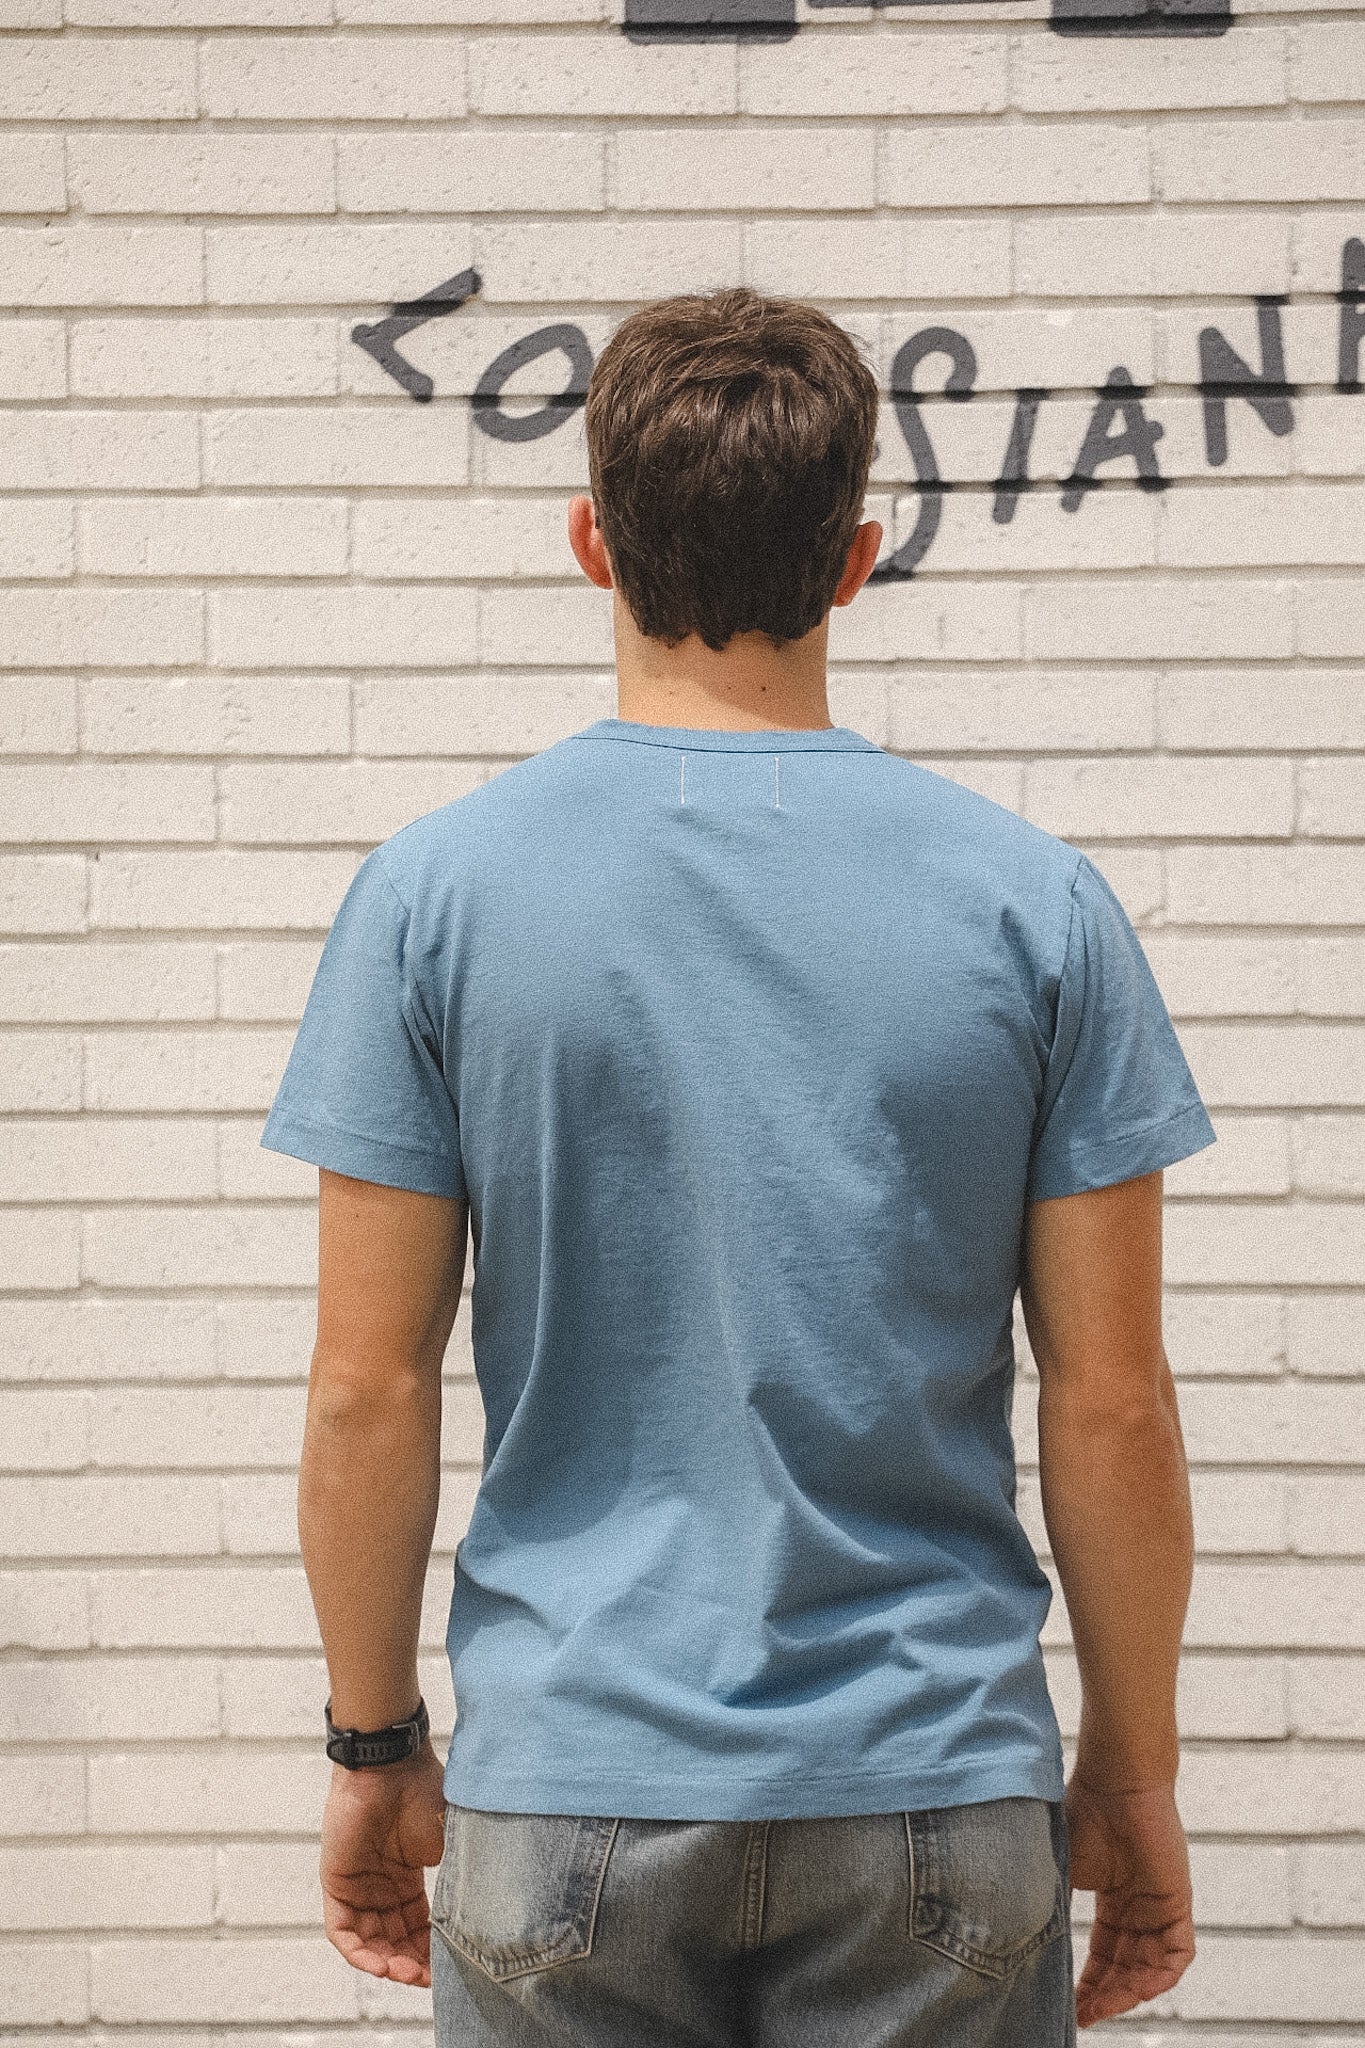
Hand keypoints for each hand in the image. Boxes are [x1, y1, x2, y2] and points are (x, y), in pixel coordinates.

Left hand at [319, 1742, 446, 1985]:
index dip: (433, 1949)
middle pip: (396, 1940)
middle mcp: (382, 1886)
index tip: (452, 1967)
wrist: (392, 1764)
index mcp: (409, 1875)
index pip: (420, 1926)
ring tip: (409, 1974)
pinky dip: (360, 1953)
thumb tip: (482, 1913)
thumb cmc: (424, 1791)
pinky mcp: (336, 1884)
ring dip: (389, 1964)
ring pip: (370, 1942)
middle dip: (413, 1963)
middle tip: (430, 1978)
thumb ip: (459, 1875)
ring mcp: (358, 1886)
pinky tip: (383, 1964)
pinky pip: (343, 1931)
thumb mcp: (450, 1840)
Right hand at [1064, 1771, 1196, 2028]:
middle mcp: (1137, 1905)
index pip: (1103, 1952)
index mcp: (1111, 1895)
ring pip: (1149, 1966)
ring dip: (1126, 1992)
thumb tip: (1021, 1941)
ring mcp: (1159, 1905)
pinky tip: (1136, 1992)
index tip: (1071, 2006)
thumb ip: (1049, 1903)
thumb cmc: (1081, 1812)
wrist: (1114, 1781)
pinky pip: (1177, 1954)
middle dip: (1104, 1996)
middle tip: (1081, 2016)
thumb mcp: (1058, 1868)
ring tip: (1100, 2009)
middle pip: (1124, 1966)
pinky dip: (1159, 1977)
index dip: (1088, 1982)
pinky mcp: (1178, 1902)